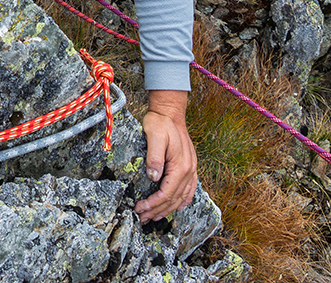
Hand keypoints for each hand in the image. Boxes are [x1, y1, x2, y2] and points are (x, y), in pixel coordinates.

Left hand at [136, 89, 197, 223]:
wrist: (170, 112)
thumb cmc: (160, 123)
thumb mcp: (154, 136)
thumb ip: (155, 157)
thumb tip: (153, 177)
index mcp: (180, 166)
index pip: (167, 192)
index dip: (153, 204)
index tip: (140, 208)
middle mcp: (189, 170)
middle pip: (173, 198)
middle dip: (157, 210)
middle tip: (142, 217)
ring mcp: (191, 169)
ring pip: (181, 196)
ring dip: (168, 209)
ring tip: (154, 217)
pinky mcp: (189, 166)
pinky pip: (189, 188)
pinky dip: (183, 200)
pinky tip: (178, 207)